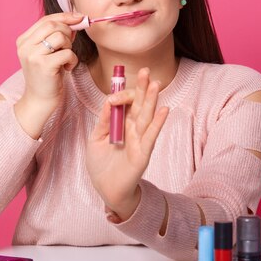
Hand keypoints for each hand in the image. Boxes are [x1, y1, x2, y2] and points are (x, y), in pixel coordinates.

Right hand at [14, 13, 83, 138]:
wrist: (40, 100)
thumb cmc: (47, 76)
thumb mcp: (48, 52)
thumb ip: (56, 35)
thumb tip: (75, 20)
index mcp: (23, 40)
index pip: (45, 19)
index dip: (64, 16)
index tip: (79, 17)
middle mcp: (25, 46)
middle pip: (53, 25)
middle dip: (67, 32)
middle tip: (70, 45)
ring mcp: (32, 56)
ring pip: (60, 37)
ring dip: (69, 47)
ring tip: (66, 59)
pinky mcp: (44, 66)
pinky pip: (67, 53)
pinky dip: (72, 60)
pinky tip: (67, 68)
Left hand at [85, 68, 169, 220]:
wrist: (106, 190)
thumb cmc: (101, 165)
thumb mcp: (96, 139)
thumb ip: (103, 121)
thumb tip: (108, 101)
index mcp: (121, 125)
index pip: (126, 104)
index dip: (122, 94)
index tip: (114, 93)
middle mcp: (133, 130)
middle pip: (139, 105)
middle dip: (142, 88)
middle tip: (146, 71)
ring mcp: (140, 141)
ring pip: (146, 116)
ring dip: (151, 100)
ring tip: (156, 84)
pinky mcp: (143, 153)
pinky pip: (151, 136)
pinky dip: (157, 123)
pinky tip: (164, 109)